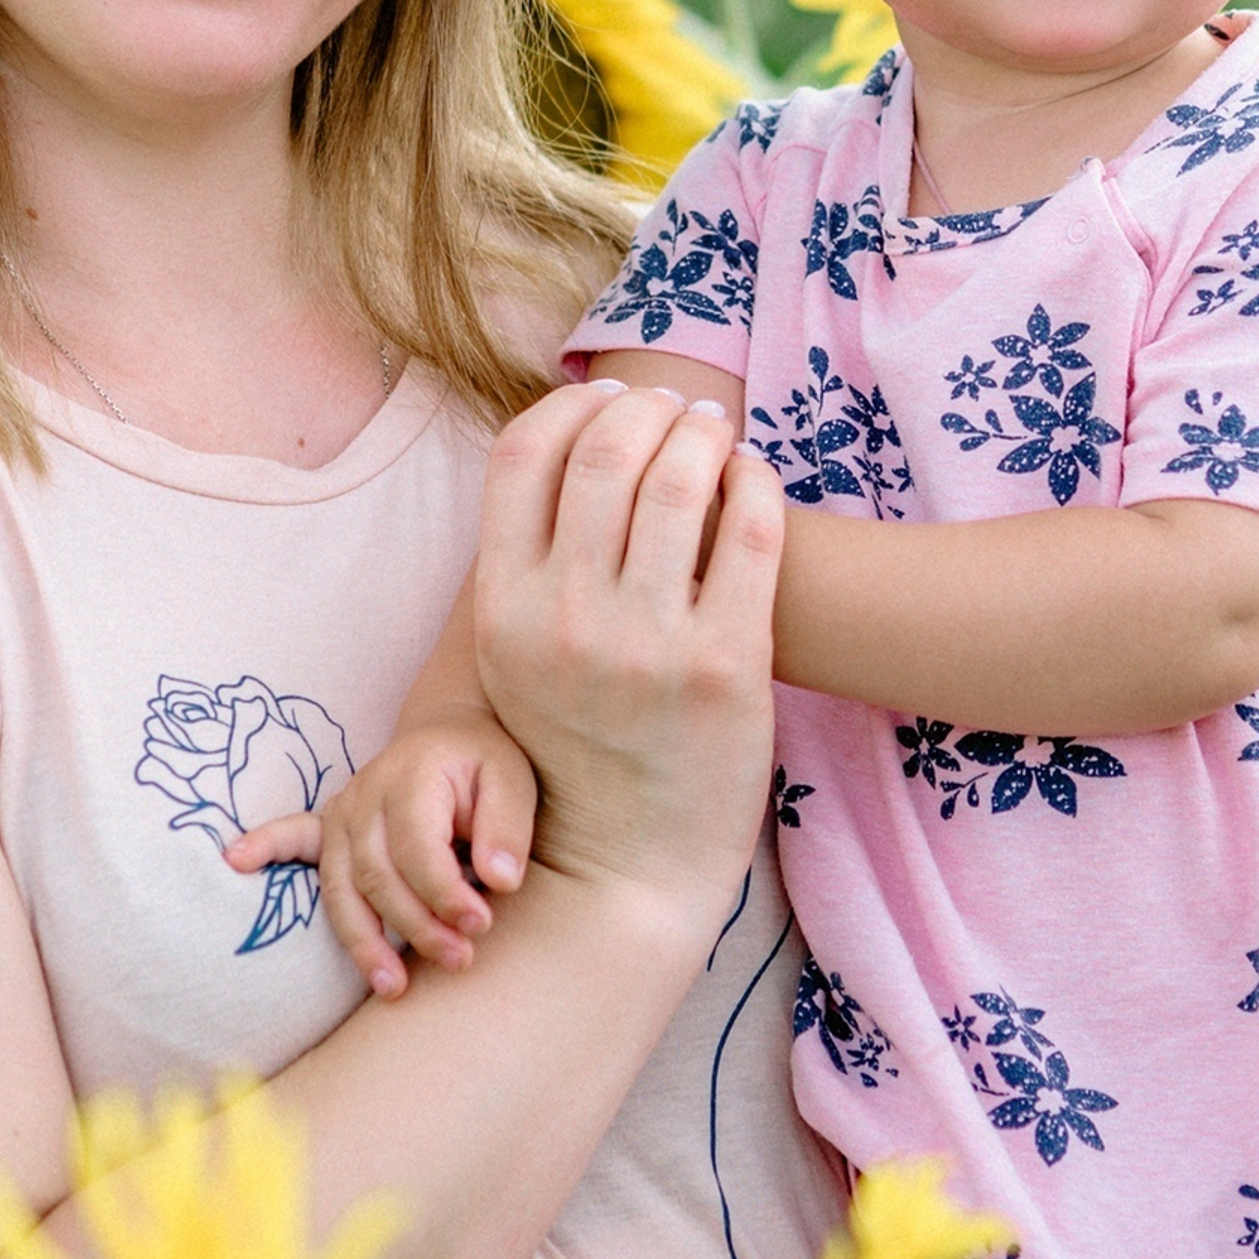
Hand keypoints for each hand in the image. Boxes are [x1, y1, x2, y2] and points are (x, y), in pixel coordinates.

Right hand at [228, 709, 537, 999]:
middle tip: (460, 959)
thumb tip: (500, 880)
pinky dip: (264, 846)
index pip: (419, 849)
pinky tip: (236, 859)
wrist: (452, 736)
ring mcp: (342, 811)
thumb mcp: (513, 784)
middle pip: (379, 876)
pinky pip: (291, 838)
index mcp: (412, 777)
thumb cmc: (484, 766)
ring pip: (342, 887)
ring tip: (393, 987)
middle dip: (417, 927)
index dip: (446, 893)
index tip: (480, 925)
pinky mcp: (329, 826)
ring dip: (364, 941)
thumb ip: (506, 830)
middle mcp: (366, 793)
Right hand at [472, 383, 782, 923]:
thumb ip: (527, 558)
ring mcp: (649, 645)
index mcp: (504, 609)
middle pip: (606, 450)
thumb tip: (567, 436)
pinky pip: (749, 530)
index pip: (523, 454)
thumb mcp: (515, 653)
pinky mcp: (729, 666)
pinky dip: (754, 481)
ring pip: (679, 476)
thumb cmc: (577, 739)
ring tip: (715, 435)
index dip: (571, 405)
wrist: (630, 861)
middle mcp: (567, 622)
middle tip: (677, 408)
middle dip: (649, 408)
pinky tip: (751, 480)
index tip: (609, 397)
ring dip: (703, 433)